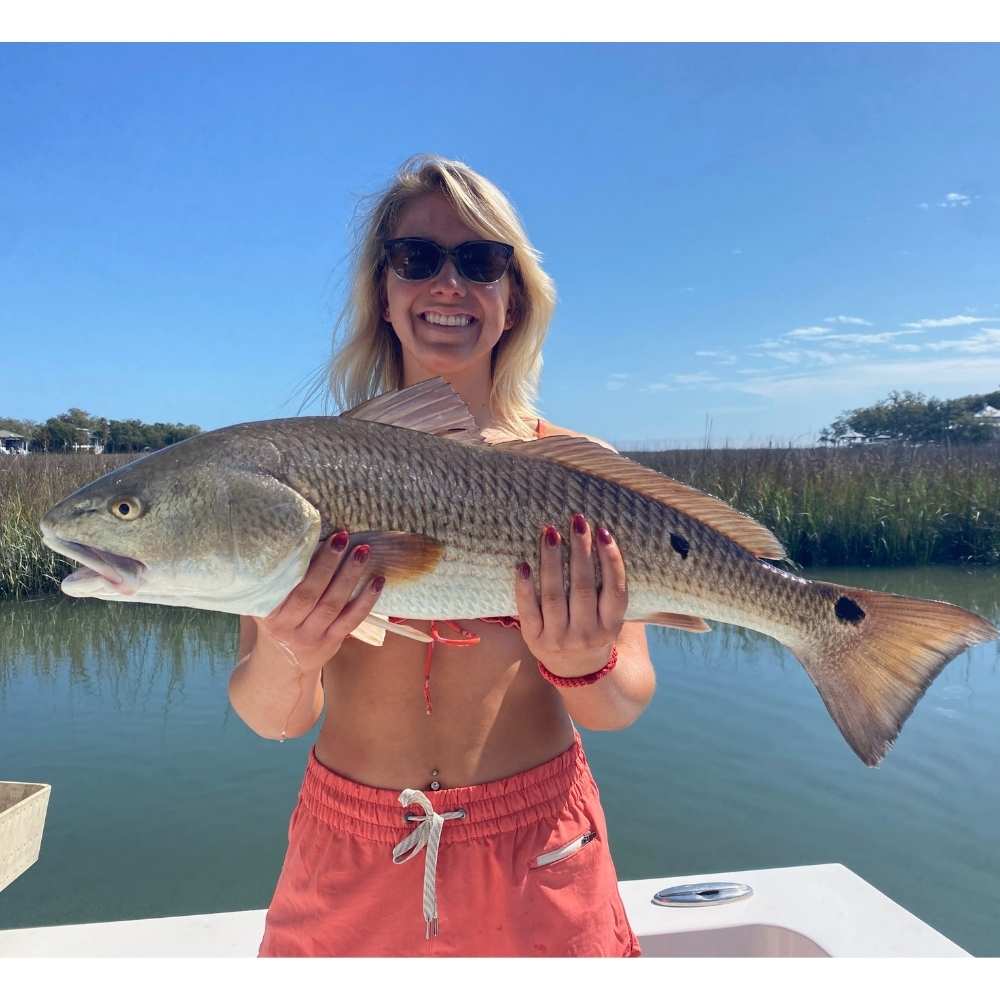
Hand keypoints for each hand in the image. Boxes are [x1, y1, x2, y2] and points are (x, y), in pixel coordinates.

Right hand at [253, 531, 384, 671]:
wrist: (282, 665)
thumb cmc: (276, 623)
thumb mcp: (264, 606)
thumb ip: (274, 583)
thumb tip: (290, 540)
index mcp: (269, 613)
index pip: (285, 587)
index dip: (300, 564)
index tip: (311, 538)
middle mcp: (288, 627)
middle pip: (310, 594)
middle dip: (327, 564)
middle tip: (342, 538)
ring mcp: (311, 636)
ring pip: (333, 605)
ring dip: (349, 576)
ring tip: (362, 552)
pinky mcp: (332, 642)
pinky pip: (351, 620)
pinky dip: (366, 600)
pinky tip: (377, 581)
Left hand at [514, 514, 627, 677]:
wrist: (578, 673)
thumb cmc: (596, 631)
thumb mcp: (612, 619)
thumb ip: (612, 589)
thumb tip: (606, 541)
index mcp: (610, 626)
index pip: (614, 590)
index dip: (610, 560)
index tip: (603, 531)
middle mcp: (586, 634)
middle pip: (583, 588)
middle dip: (580, 551)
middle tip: (577, 521)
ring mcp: (558, 638)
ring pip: (554, 595)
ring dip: (551, 561)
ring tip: (550, 532)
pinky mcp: (534, 639)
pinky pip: (528, 611)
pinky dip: (525, 588)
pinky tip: (523, 565)